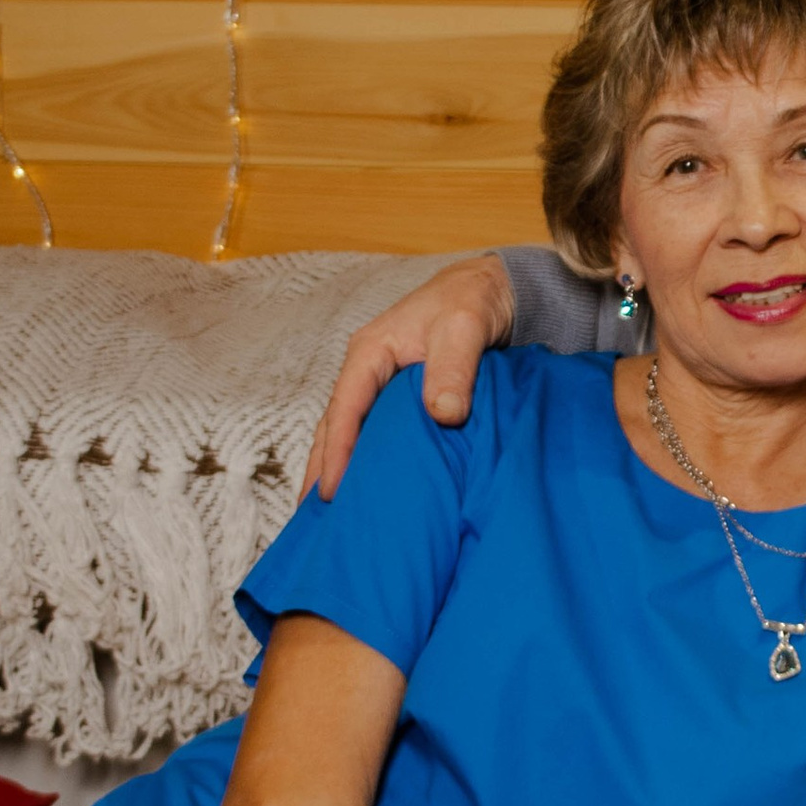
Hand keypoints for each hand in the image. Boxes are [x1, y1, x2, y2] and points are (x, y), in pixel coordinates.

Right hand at [305, 256, 514, 496]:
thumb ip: (454, 367)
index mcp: (371, 352)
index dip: (337, 452)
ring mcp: (381, 384)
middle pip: (334, 426)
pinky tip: (365, 486)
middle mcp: (368, 370)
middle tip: (312, 517)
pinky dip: (363, 459)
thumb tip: (443, 414)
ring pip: (349, 431)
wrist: (493, 288)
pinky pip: (373, 431)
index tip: (330, 492)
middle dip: (321, 469)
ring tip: (327, 513)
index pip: (345, 409)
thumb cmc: (473, 300)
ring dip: (337, 467)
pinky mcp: (400, 398)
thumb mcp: (465, 327)